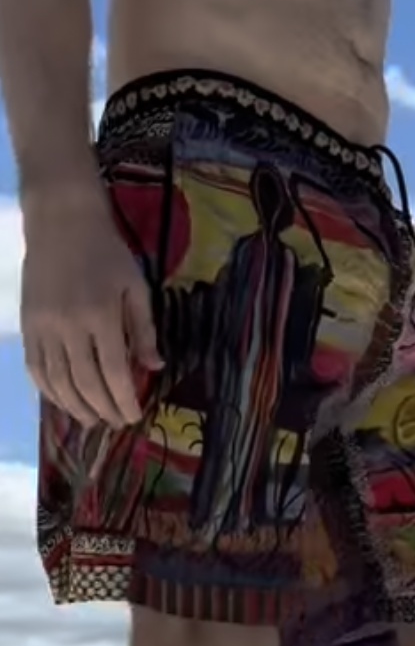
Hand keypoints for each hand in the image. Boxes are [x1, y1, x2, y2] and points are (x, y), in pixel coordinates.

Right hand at [21, 194, 162, 429]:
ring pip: (57, 382)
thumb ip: (144, 329)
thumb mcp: (136, 285)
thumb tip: (155, 366)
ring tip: (93, 420)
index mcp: (102, 316)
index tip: (134, 415)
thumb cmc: (107, 252)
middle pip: (85, 383)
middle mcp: (69, 327)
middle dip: (103, 409)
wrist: (62, 223)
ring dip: (75, 407)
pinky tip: (63, 401)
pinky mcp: (28, 326)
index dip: (124, 399)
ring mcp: (44, 328)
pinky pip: (36, 369)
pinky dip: (49, 391)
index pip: (114, 372)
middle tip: (116, 421)